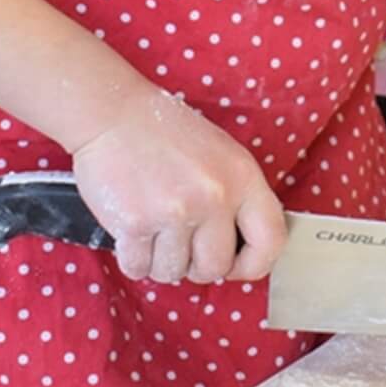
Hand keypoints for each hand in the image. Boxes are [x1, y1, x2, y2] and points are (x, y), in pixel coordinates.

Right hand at [70, 87, 286, 285]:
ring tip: (154, 230)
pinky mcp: (136, 223)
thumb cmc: (167, 134)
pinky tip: (133, 233)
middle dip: (196, 265)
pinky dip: (134, 259)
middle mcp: (214, 197)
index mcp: (242, 177)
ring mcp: (175, 211)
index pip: (271, 240)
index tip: (236, 264)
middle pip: (215, 268)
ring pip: (174, 272)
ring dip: (161, 261)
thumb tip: (243, 250)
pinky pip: (139, 268)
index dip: (255, 263)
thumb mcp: (222, 154)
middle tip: (181, 243)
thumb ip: (238, 198)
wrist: (114, 114)